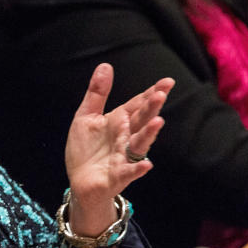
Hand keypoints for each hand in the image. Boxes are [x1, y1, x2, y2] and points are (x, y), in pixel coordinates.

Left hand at [65, 64, 174, 236]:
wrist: (80, 182)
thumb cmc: (86, 150)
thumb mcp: (86, 117)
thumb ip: (97, 93)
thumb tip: (106, 65)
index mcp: (119, 122)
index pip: (137, 105)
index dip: (151, 94)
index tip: (167, 82)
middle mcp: (125, 138)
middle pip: (141, 121)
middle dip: (151, 108)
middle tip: (161, 94)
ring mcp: (124, 157)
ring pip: (139, 144)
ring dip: (149, 134)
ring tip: (158, 122)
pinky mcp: (118, 175)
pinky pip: (130, 171)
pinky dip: (138, 168)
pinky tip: (146, 164)